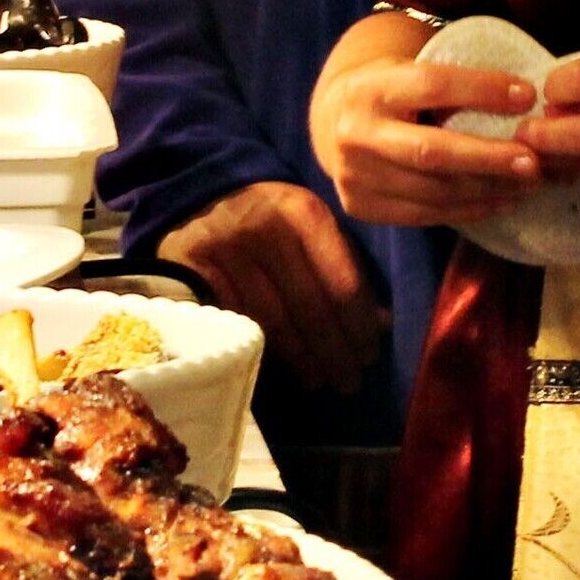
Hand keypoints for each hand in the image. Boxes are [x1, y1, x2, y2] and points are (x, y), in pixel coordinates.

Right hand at [156, 182, 387, 395]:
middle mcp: (266, 229)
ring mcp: (228, 251)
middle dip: (335, 352)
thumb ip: (346, 266)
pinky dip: (266, 351)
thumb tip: (380, 324)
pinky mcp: (198, 271)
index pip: (342, 284)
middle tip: (349, 381)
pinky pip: (241, 324)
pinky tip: (284, 367)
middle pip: (310, 309)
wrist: (204, 198)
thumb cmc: (272, 217)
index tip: (369, 354)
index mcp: (304, 213)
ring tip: (321, 381)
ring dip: (303, 360)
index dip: (358, 327)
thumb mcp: (312, 226)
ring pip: (275, 323)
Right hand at [311, 48, 541, 227]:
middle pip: (431, 151)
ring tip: (527, 183)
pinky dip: (468, 210)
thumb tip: (524, 96)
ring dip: (487, 189)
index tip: (527, 95)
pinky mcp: (361, 207)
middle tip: (534, 161)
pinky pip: (424, 215)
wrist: (331, 123)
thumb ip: (450, 84)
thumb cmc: (390, 91)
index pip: (432, 85)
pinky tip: (500, 200)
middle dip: (488, 157)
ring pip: (432, 191)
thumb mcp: (407, 70)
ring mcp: (354, 176)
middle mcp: (356, 133)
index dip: (482, 90)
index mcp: (370, 87)